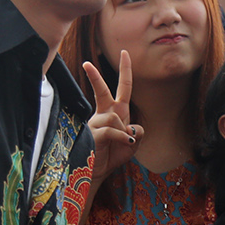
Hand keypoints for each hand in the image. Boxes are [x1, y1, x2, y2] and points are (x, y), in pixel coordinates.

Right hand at [83, 52, 138, 179]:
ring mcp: (96, 124)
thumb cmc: (113, 154)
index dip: (125, 71)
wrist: (98, 172)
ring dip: (124, 133)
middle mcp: (105, 114)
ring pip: (116, 118)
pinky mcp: (93, 134)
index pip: (123, 88)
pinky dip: (122, 138)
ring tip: (121, 145)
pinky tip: (124, 144)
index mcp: (117, 112)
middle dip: (96, 77)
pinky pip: (113, 131)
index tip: (124, 53)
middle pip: (103, 92)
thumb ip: (138, 132)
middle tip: (87, 63)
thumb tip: (132, 127)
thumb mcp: (133, 143)